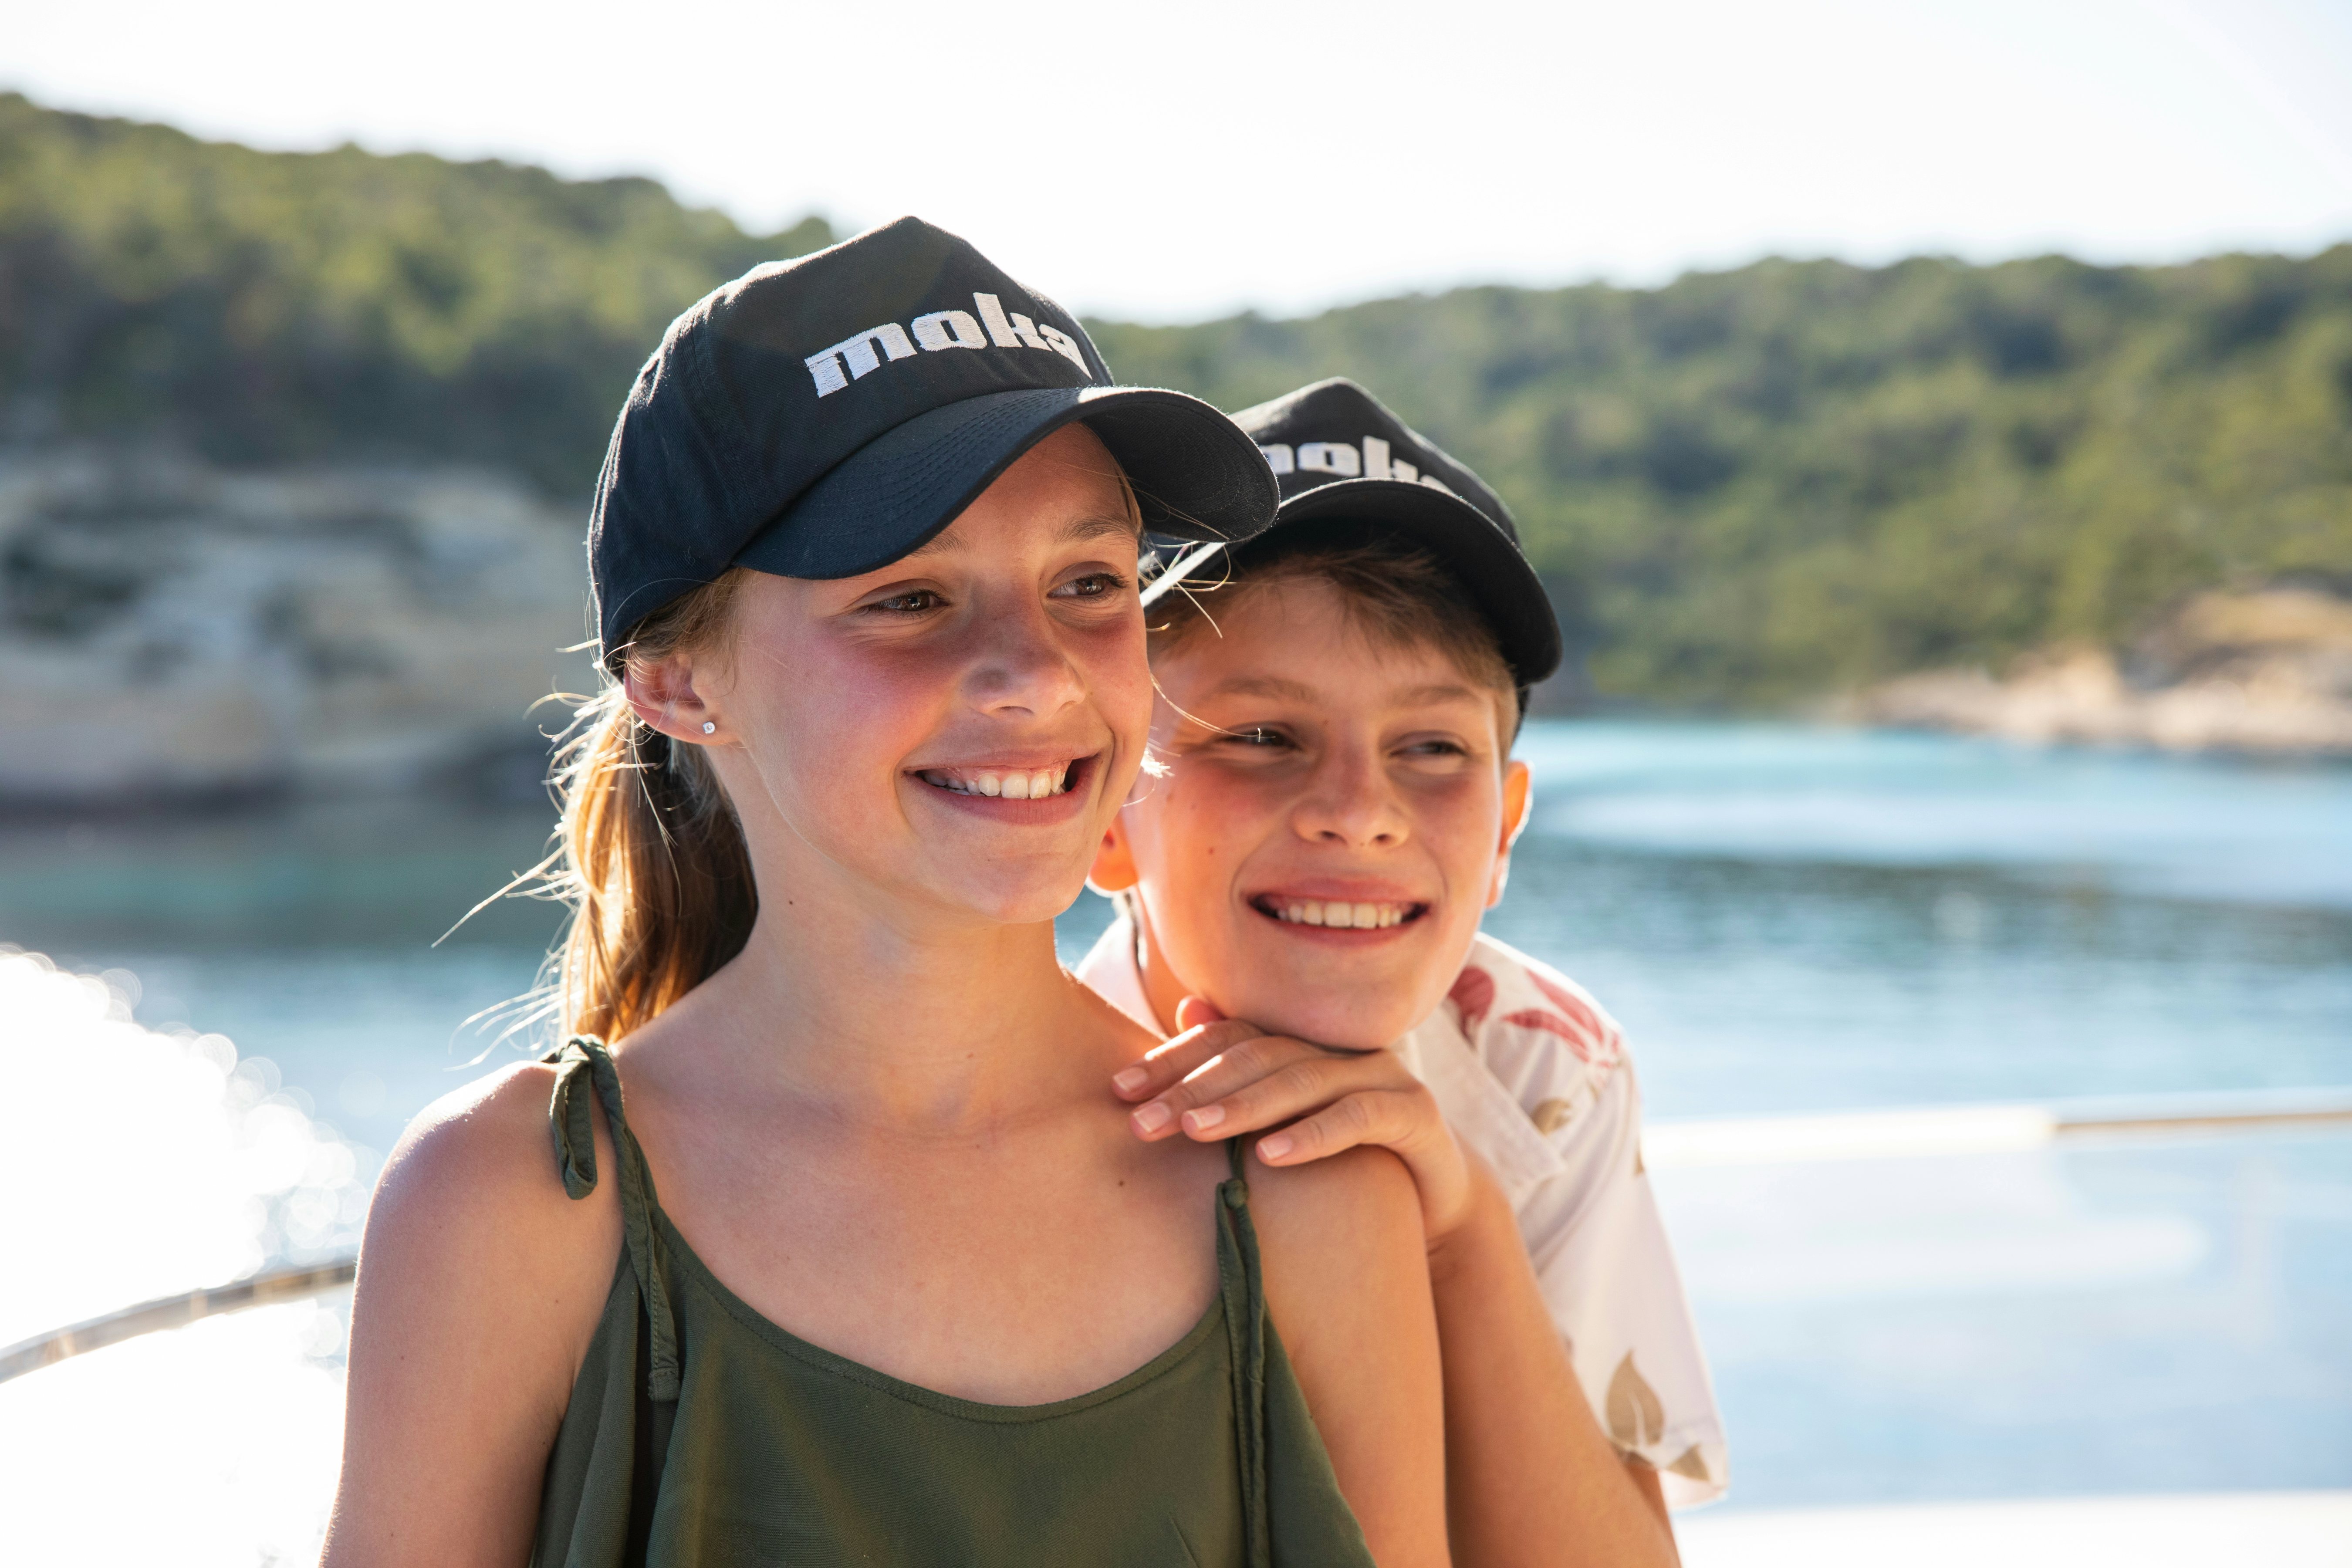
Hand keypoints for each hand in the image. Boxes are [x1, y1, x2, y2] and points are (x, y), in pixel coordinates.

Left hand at [1111, 998, 1481, 1244]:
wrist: (1433, 1203)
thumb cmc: (1344, 1163)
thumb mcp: (1285, 1125)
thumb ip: (1240, 1078)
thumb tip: (1187, 1010)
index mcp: (1302, 1044)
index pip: (1227, 1038)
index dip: (1172, 1060)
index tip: (1119, 1091)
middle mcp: (1339, 1049)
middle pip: (1257, 1057)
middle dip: (1194, 1089)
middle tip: (1143, 1122)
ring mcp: (1382, 1074)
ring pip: (1302, 1080)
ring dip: (1244, 1106)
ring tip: (1195, 1132)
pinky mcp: (1416, 1113)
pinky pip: (1359, 1116)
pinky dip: (1313, 1134)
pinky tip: (1271, 1155)